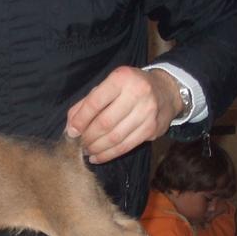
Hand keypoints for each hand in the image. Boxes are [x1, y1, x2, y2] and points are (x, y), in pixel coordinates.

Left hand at [66, 66, 183, 163]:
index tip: (71, 132)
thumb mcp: (107, 86)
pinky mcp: (152, 129)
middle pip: (104, 123)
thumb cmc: (128, 88)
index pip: (95, 103)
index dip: (80, 120)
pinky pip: (125, 146)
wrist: (166, 91)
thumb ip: (85, 104)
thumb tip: (70, 128)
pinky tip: (97, 156)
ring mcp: (147, 112)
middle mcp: (137, 94)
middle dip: (87, 138)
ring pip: (114, 138)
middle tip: (78, 144)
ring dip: (96, 148)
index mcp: (121, 79)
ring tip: (86, 151)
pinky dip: (108, 155)